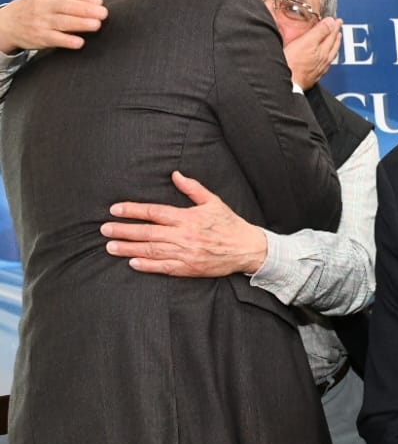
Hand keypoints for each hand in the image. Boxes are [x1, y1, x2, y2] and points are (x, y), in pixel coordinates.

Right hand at [0, 0, 106, 53]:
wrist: (11, 22)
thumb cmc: (40, 5)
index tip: (99, 0)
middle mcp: (44, 5)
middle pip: (65, 6)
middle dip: (85, 9)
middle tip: (103, 13)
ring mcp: (41, 21)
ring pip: (61, 21)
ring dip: (79, 23)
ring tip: (96, 25)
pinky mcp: (40, 37)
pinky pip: (53, 38)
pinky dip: (66, 40)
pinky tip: (79, 42)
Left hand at [100, 171, 267, 275]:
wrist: (248, 249)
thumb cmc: (230, 224)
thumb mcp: (213, 202)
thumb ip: (192, 189)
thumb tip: (175, 175)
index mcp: (188, 218)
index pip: (154, 212)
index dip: (133, 210)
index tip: (115, 210)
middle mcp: (184, 236)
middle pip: (148, 232)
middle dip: (124, 231)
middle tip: (105, 230)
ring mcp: (186, 253)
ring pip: (152, 250)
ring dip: (129, 249)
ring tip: (111, 247)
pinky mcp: (190, 268)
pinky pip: (164, 267)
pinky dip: (148, 265)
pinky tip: (133, 263)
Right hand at [284, 16, 341, 88]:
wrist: (288, 84)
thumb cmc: (293, 65)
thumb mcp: (306, 42)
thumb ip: (319, 31)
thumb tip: (330, 22)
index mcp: (322, 51)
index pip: (331, 35)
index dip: (333, 26)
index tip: (336, 20)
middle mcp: (323, 61)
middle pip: (332, 45)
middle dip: (335, 35)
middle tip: (337, 28)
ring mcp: (319, 69)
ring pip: (330, 55)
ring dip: (333, 45)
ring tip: (336, 40)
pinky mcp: (312, 76)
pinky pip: (325, 64)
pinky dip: (327, 57)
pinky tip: (326, 58)